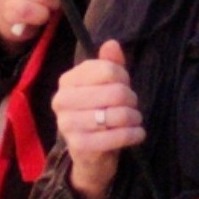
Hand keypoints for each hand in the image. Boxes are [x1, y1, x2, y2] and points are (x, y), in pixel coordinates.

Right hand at [51, 39, 142, 198]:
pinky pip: (116, 136)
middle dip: (131, 99)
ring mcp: (67, 124)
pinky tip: (137, 134)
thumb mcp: (105, 87)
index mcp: (67, 81)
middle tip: (132, 107)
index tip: (123, 86)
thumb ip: (110, 65)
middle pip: (115, 92)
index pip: (107, 69)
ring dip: (134, 118)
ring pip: (117, 114)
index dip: (123, 78)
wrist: (90, 154)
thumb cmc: (99, 114)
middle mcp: (61, 100)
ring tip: (134, 121)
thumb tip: (111, 44)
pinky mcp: (78, 145)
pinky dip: (133, 134)